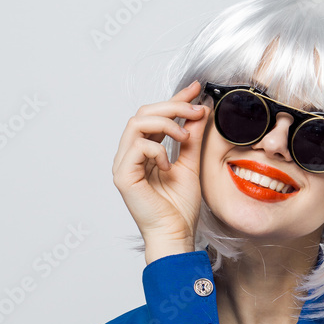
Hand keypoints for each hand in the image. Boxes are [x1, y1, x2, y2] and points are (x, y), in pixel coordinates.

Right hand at [112, 79, 209, 250]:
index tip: (196, 89)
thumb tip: (201, 110)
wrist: (176, 234)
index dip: (175, 99)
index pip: (155, 116)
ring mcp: (123, 164)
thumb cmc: (180, 208)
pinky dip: (157, 150)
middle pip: (143, 113)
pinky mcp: (123, 175)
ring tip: (185, 138)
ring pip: (137, 122)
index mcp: (144, 152)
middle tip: (198, 110)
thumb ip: (192, 137)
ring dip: (166, 123)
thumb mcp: (191, 164)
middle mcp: (129, 155)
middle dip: (173, 106)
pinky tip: (168, 166)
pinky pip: (137, 145)